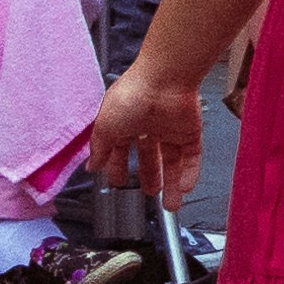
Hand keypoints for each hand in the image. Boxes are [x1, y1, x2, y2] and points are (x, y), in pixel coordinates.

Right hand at [88, 64, 205, 203]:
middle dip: (149, 176)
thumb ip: (99, 148)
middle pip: (149, 156)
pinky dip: (190, 173)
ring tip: (172, 204)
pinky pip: (192, 155)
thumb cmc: (132, 95)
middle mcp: (149, 125)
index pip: (121, 148)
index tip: (119, 182)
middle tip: (149, 193)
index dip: (119, 166)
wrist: (165, 79)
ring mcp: (171, 128)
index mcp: (125, 120)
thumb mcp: (105, 125)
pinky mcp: (190, 130)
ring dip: (172, 183)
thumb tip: (92, 165)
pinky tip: (185, 188)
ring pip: (172, 160)